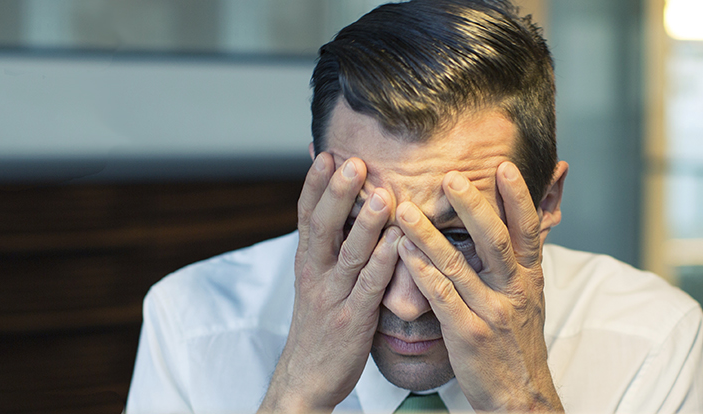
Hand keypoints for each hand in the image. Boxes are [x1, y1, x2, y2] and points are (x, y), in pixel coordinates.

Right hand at [260, 153, 400, 412]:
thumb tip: (336, 206)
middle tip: (352, 161)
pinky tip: (397, 241)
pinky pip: (369, 287)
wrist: (307, 378)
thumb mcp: (316, 280)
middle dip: (337, 193)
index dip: (314, 184)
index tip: (324, 151)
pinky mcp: (353, 320)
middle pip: (322, 226)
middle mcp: (315, 274)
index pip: (305, 215)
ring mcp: (333, 297)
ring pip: (348, 254)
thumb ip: (328, 245)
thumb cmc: (320, 323)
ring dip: (364, 222)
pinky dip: (383, 263)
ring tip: (381, 193)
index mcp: (306, 262)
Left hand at [394, 161, 561, 411]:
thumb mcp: (529, 298)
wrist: (520, 396)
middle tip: (450, 176)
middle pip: (494, 240)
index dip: (518, 197)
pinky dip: (422, 273)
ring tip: (404, 210)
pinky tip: (403, 254)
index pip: (528, 229)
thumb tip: (519, 222)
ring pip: (458, 266)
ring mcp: (491, 312)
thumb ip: (519, 261)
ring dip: (428, 235)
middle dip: (472, 206)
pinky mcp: (468, 334)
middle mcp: (514, 290)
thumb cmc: (517, 343)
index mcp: (530, 277)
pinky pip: (442, 298)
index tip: (504, 166)